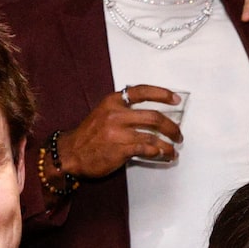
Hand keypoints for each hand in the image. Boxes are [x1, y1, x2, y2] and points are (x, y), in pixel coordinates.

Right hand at [56, 86, 182, 178]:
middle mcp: (116, 114)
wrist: (70, 153)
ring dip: (168, 144)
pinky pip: (146, 150)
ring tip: (173, 150)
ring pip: (153, 136)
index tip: (175, 99)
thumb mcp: (103, 113)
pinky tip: (163, 155)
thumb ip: (124, 111)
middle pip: (154, 116)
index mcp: (113, 101)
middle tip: (178, 134)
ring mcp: (118, 132)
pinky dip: (158, 153)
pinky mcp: (120, 149)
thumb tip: (151, 116)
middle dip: (171, 127)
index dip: (162, 94)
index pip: (142, 91)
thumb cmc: (88, 135)